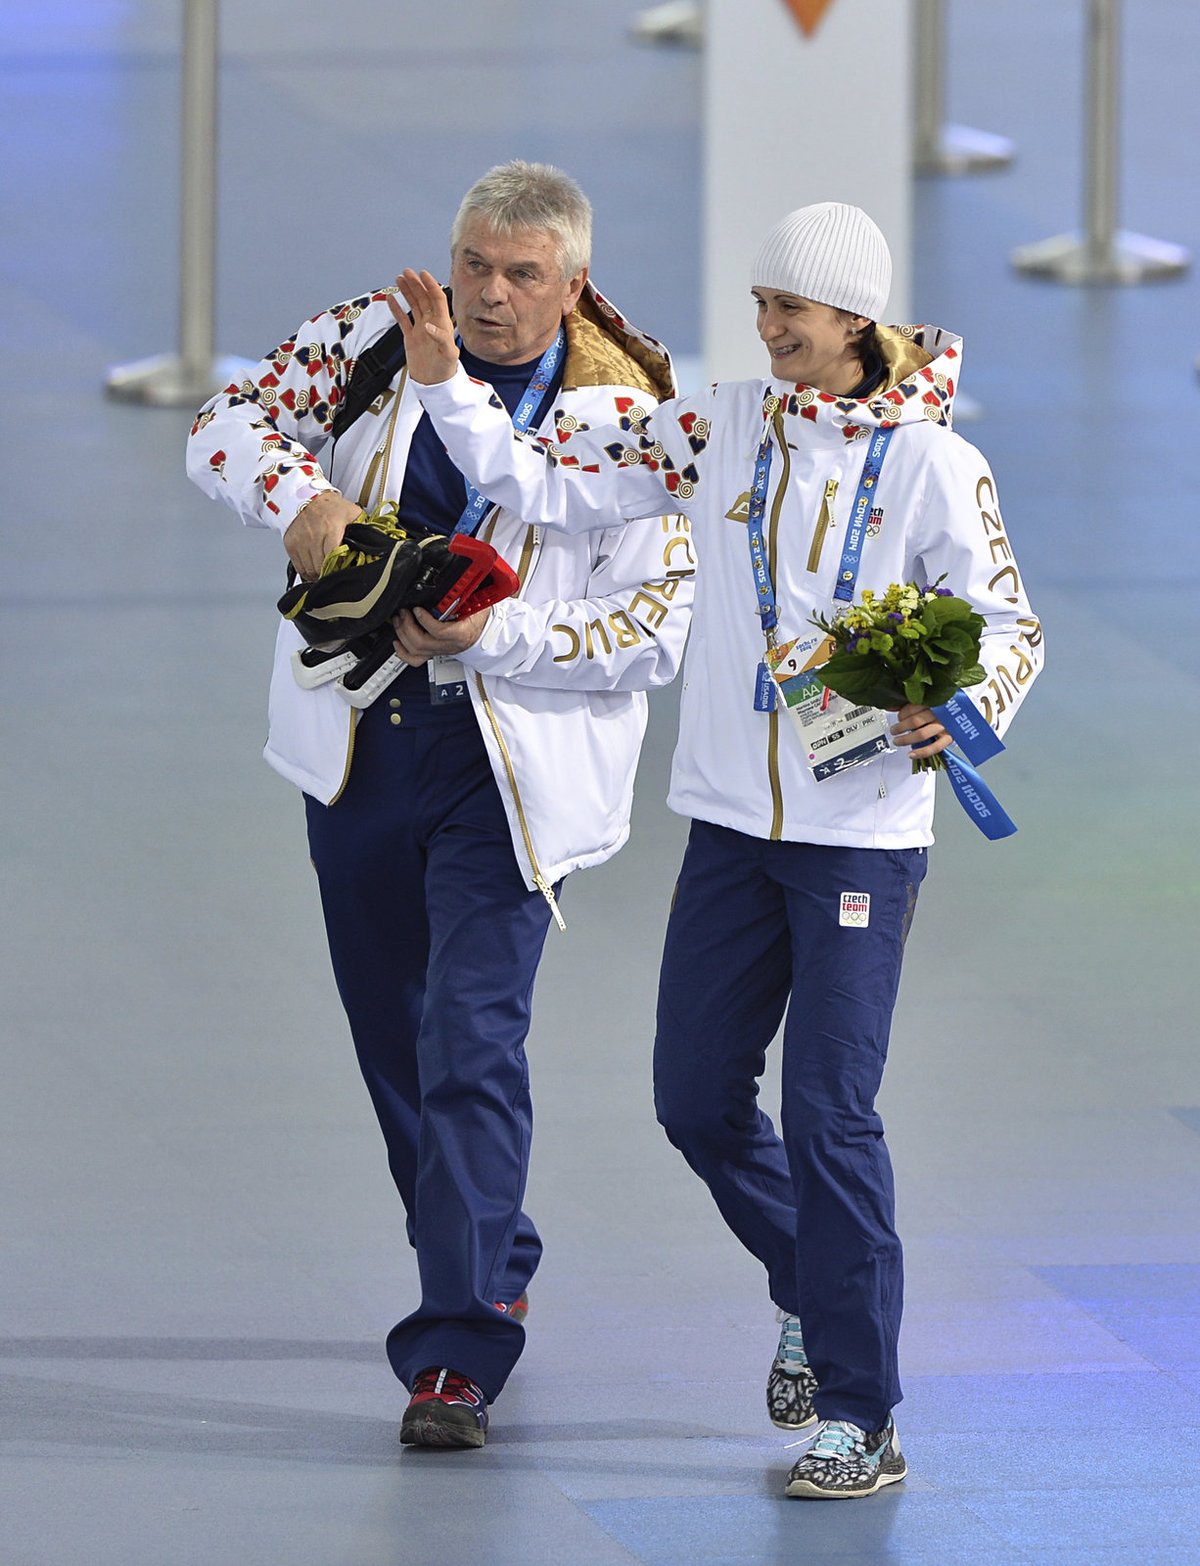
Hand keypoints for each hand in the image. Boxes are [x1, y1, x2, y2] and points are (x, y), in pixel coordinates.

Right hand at [284, 491, 362, 579]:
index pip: (334, 558)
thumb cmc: (331, 506)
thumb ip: (363, 527)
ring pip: (310, 569)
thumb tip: (375, 541)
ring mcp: (300, 541)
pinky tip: (314, 569)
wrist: (307, 496)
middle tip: (335, 573)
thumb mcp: (352, 513)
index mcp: (331, 528)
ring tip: (325, 572)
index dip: (339, 568)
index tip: (342, 571)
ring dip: (318, 574)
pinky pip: (299, 566)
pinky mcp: (290, 544)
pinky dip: (306, 572)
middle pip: (321, 566)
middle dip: (329, 573)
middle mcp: (314, 535)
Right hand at [388, 270, 459, 384]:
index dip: (431, 285)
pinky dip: (396, 309)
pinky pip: (402, 319)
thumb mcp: (449, 355)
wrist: (435, 385)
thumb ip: (441, 339)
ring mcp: (420, 330)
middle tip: (407, 272)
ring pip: (413, 305)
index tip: (423, 274)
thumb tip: (429, 326)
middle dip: (416, 284)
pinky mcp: (411, 337)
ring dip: (407, 292)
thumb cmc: (446, 371)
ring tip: (399, 279)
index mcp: (443, 324)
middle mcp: (431, 324)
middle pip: (423, 298)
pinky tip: (391, 298)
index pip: (437, 299)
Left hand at [391, 604, 490, 666]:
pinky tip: (397, 641)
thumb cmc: (479, 619)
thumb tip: (453, 584)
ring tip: (399, 620)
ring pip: (415, 651)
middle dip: (407, 626)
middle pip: (422, 643)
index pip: (439, 631)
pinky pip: (415, 659)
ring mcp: (439, 650)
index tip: (417, 609)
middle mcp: (449, 645)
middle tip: (404, 612)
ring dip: (402, 634)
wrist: (482, 632)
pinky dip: (402, 652)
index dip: (425, 620)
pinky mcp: (432, 652)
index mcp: (461, 633)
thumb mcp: (476, 604)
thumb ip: (463, 596)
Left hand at [889, 703, 950, 758]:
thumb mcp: (926, 700)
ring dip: (906, 740)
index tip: (899, 717)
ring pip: (921, 734)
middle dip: (900, 728)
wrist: (964, 711)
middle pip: (914, 721)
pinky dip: (922, 753)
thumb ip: (908, 703)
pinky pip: (934, 747)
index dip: (901, 714)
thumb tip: (890, 706)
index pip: (912, 708)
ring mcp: (945, 726)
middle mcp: (939, 713)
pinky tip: (911, 754)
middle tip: (893, 730)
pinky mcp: (950, 737)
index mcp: (933, 701)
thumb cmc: (942, 706)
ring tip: (897, 741)